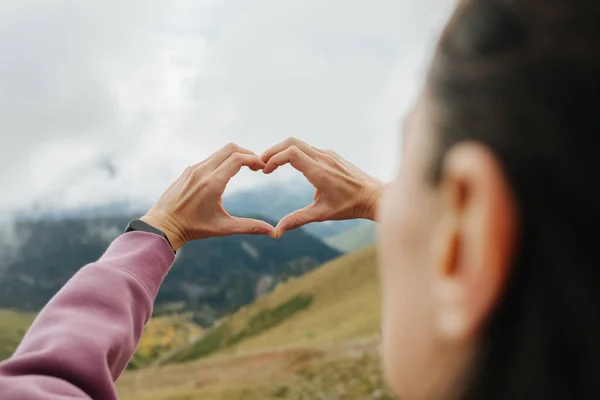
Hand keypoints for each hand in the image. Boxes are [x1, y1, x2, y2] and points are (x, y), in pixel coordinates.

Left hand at [141, 143, 275, 249]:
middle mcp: (202, 172)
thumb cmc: (194, 228)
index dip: (254, 160)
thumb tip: (273, 233)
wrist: (163, 225)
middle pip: (230, 149)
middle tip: (256, 165)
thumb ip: (249, 227)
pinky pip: (209, 159)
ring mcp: (193, 169)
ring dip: (235, 156)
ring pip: (219, 153)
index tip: (262, 168)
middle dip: (247, 153)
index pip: (238, 159)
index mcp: (212, 183)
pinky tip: (228, 173)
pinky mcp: (188, 171)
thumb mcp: (224, 228)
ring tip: (245, 168)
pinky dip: (223, 161)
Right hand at [261, 138, 383, 236]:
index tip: (265, 171)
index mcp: (320, 172)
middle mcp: (324, 158)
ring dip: (283, 150)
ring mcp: (329, 154)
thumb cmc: (350, 206)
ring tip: (271, 164)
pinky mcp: (332, 155)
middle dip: (273, 150)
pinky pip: (309, 148)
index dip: (274, 159)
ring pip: (300, 143)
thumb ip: (298, 220)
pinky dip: (294, 152)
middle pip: (292, 142)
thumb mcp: (322, 214)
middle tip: (261, 163)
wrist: (374, 196)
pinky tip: (289, 164)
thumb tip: (277, 232)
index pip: (291, 153)